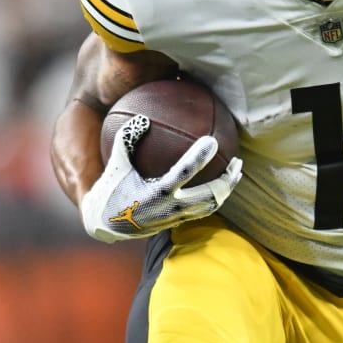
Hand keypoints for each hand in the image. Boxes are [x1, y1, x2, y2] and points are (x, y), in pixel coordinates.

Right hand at [78, 115, 243, 243]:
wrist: (105, 225)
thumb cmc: (110, 190)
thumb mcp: (115, 164)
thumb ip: (126, 139)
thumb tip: (142, 117)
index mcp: (156, 193)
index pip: (184, 172)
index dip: (200, 156)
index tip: (212, 140)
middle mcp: (170, 208)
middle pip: (210, 195)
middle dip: (227, 179)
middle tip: (236, 161)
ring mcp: (176, 218)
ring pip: (211, 206)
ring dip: (226, 190)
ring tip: (235, 173)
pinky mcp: (177, 223)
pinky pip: (202, 211)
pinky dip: (215, 198)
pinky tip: (220, 184)